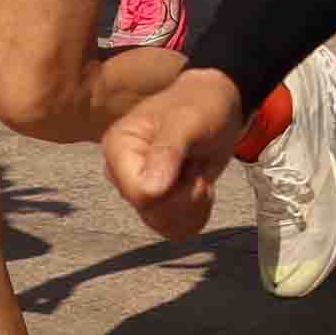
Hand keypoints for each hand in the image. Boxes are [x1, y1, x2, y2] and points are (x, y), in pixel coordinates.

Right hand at [104, 68, 251, 239]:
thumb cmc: (199, 105)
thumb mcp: (187, 121)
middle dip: (186, 196)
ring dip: (193, 203)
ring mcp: (138, 190)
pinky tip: (198, 185)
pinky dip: (196, 212)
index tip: (189, 162)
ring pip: (165, 225)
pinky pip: (175, 229)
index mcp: (118, 147)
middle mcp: (121, 173)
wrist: (218, 106)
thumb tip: (150, 191)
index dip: (172, 190)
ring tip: (196, 172)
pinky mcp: (156, 203)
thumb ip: (168, 151)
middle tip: (195, 165)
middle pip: (152, 213)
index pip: (138, 194)